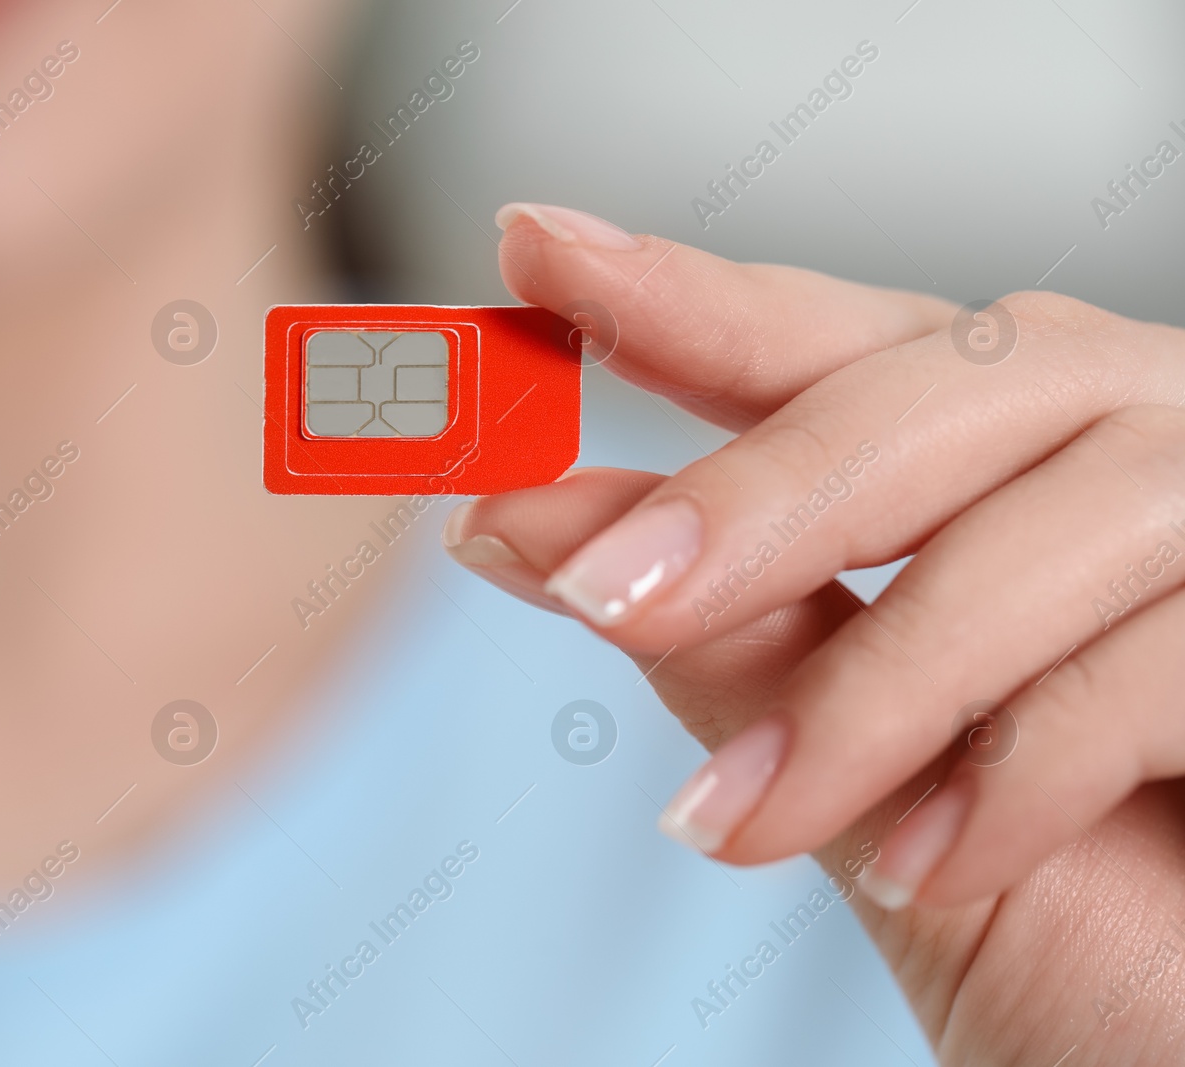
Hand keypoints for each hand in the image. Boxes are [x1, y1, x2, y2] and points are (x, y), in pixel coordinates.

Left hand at [444, 203, 1184, 1063]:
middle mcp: (1132, 447)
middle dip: (757, 497)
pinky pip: (1163, 664)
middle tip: (599, 594)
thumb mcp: (854, 776)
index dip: (688, 299)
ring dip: (867, 690)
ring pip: (1049, 527)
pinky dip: (1011, 774)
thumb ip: (720, 637)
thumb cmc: (1061, 913)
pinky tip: (924, 868)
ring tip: (737, 820)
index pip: (835, 345)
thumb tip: (525, 527)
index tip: (538, 253)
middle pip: (944, 389)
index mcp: (1009, 458)